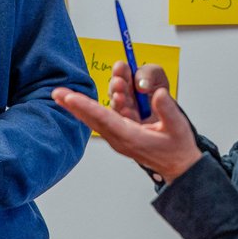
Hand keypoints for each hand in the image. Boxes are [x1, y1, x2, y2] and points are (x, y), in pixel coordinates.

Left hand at [53, 67, 201, 183]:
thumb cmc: (177, 149)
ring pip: (101, 111)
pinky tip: (113, 84)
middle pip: (93, 117)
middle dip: (75, 103)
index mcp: (130, 138)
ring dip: (102, 91)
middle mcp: (120, 137)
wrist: (179, 166)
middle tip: (58, 92)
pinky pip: (109, 113)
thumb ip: (167, 110)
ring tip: (113, 72)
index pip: (104, 119)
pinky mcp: (122, 130)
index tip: (71, 98)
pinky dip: (108, 98)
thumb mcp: (178, 128)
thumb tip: (157, 94)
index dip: (87, 107)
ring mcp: (119, 134)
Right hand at [108, 60, 170, 122]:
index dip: (119, 69)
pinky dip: (126, 116)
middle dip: (116, 85)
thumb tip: (141, 84)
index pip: (120, 70)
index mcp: (127, 77)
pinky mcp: (127, 124)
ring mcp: (123, 108)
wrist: (168, 113)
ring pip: (117, 105)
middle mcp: (122, 92)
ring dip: (118, 101)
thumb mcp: (157, 75)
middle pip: (114, 88)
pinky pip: (124, 121)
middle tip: (119, 83)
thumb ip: (149, 74)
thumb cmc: (159, 91)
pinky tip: (127, 112)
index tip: (120, 67)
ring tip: (120, 98)